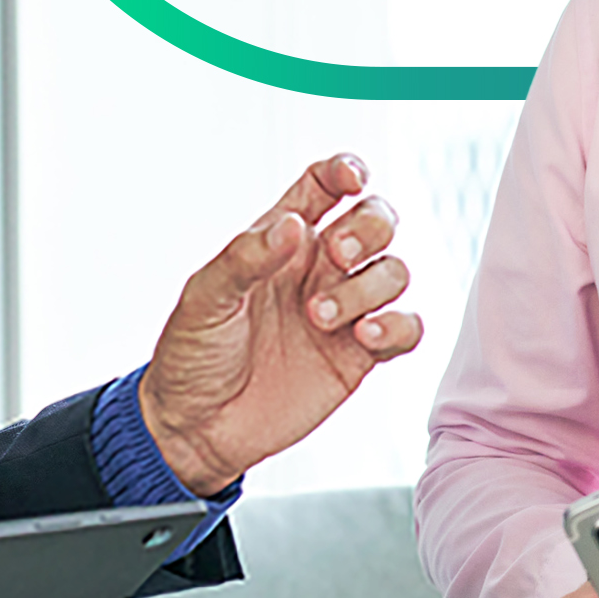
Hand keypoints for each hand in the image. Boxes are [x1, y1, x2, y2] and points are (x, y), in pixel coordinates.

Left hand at [132, 154, 426, 490]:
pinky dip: (397, 326)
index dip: (345, 171)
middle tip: (336, 256)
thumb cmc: (192, 355)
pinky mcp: (359, 356)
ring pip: (394, 272)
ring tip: (318, 317)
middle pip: (376, 220)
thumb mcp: (204, 299)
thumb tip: (292, 224)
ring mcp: (344, 310)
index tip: (351, 179)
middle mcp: (318, 269)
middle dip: (369, 228)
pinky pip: (406, 328)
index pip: (324, 186)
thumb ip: (246, 258)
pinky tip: (363, 337)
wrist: (196, 426)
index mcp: (279, 242)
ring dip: (368, 287)